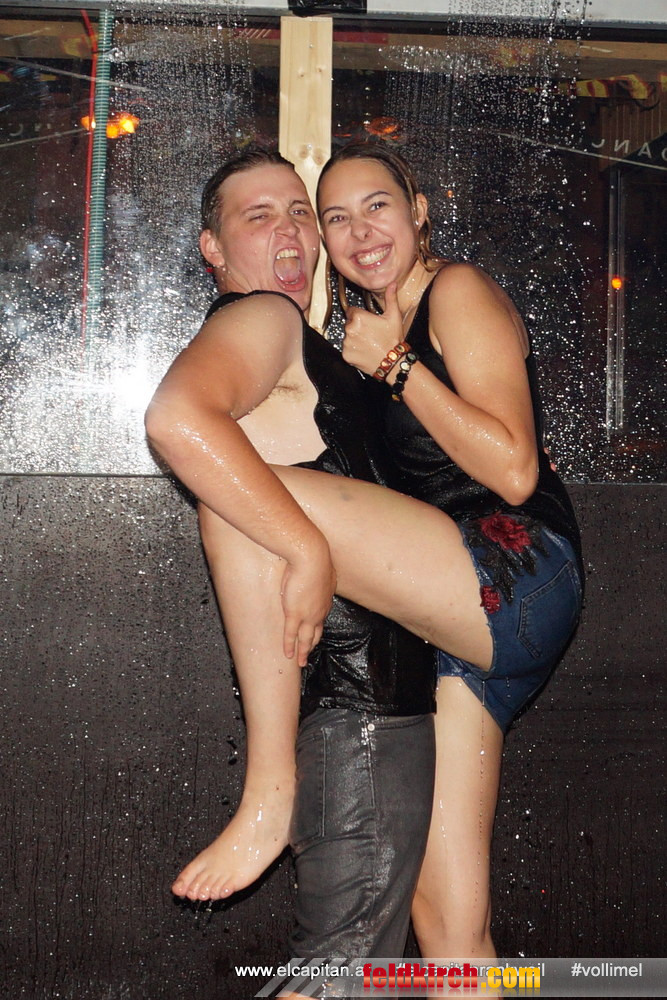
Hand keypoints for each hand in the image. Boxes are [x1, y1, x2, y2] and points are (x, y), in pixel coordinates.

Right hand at [280, 542, 336, 666]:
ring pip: (306, 639)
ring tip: (300, 662)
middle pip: (316, 633)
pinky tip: (288, 655)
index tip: (314, 635)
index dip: (317, 628)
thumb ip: (320, 576)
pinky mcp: (295, 614)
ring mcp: (308, 615)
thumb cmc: (315, 558)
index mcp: (325, 600)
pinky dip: (289, 647)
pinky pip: (291, 635)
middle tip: (308, 653)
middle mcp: (320, 611)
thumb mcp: (321, 569)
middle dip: (312, 644)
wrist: (310, 557)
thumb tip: (322, 572)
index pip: (321, 619)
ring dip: (303, 652)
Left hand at [342, 282, 402, 375]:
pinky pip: (347, 350)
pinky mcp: (346, 355)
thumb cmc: (393, 339)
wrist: (393, 362)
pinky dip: (354, 351)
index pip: (352, 311)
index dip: (361, 315)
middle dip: (358, 327)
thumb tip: (392, 284)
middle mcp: (349, 330)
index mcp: (358, 318)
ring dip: (355, 339)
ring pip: (347, 337)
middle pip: (349, 324)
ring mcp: (346, 343)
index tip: (368, 321)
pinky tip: (365, 351)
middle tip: (371, 333)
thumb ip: (390, 298)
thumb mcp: (394, 316)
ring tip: (369, 343)